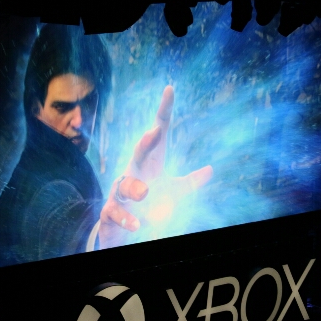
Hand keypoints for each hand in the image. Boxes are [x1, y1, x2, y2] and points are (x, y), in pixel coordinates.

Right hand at [99, 85, 212, 248]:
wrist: (125, 231)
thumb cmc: (150, 206)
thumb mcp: (174, 193)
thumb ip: (191, 182)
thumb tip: (210, 169)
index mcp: (151, 164)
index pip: (158, 134)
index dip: (164, 112)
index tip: (170, 89)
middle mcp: (134, 173)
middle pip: (139, 153)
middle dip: (146, 143)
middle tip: (154, 132)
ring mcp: (120, 192)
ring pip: (124, 184)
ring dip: (134, 187)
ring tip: (145, 193)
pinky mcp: (110, 212)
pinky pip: (115, 211)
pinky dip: (125, 218)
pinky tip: (137, 224)